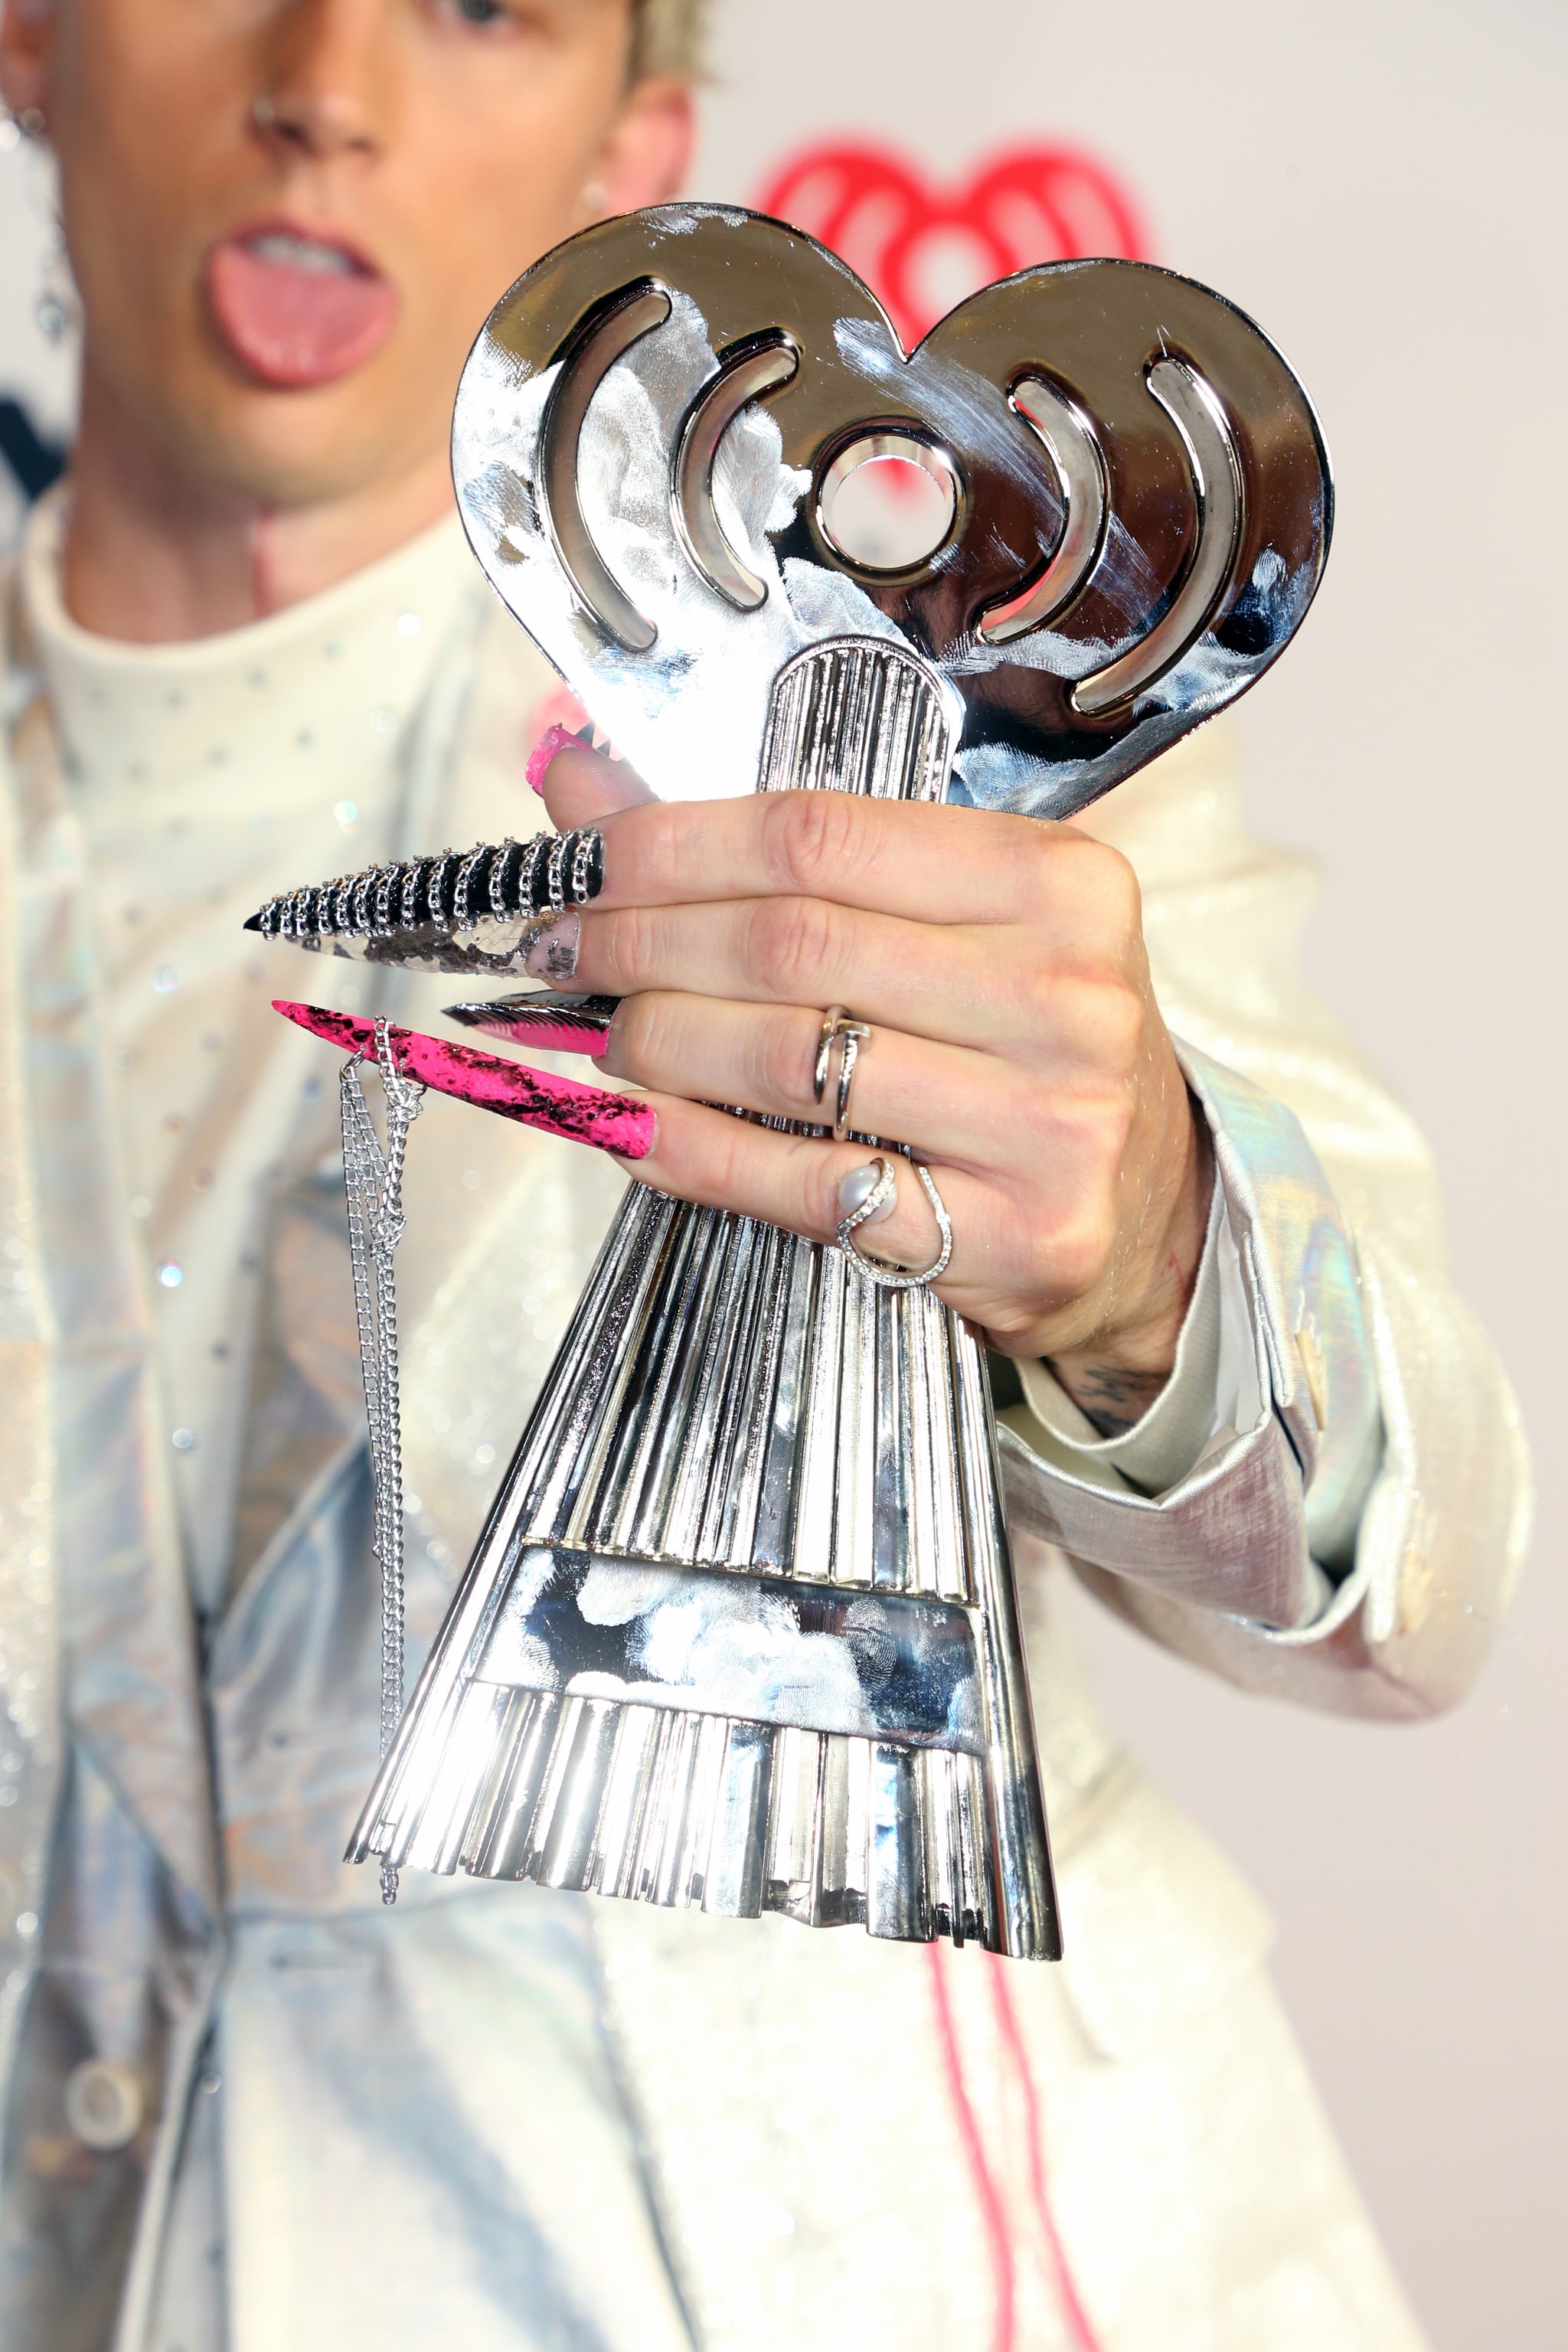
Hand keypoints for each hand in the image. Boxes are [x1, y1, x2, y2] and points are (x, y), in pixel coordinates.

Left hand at [532, 737, 1212, 1428]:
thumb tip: (579, 777)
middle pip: (794, 945)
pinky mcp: (1013, 1235)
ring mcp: (1048, 1122)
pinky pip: (807, 1186)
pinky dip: (697, 1152)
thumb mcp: (950, 923)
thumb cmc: (1024, 1045)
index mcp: (1058, 881)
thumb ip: (782, 853)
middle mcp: (1066, 995)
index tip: (577, 866)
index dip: (670, 845)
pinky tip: (637, 1128)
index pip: (818, 833)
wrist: (1144, 1216)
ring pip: (791, 1062)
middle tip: (564, 953)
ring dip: (660, 1045)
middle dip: (643, 943)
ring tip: (608, 1035)